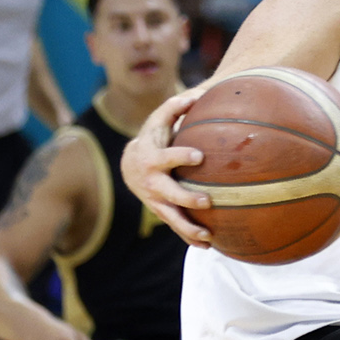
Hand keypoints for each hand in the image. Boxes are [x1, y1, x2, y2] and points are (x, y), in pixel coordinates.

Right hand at [121, 87, 213, 247]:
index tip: (200, 156)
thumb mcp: (159, 120)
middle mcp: (153, 182)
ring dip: (189, 227)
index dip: (182, 156)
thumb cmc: (153, 138)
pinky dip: (189, 238)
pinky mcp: (161, 212)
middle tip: (207, 201)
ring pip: (172, 217)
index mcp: (154, 158)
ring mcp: (155, 200)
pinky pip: (175, 227)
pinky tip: (209, 246)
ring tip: (209, 235)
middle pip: (169, 193)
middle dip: (186, 198)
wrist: (130, 165)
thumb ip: (175, 107)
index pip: (168, 156)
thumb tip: (199, 94)